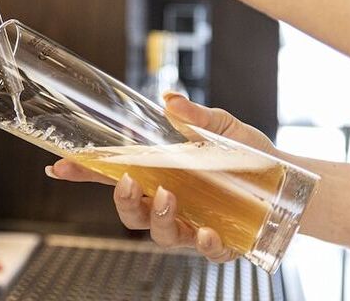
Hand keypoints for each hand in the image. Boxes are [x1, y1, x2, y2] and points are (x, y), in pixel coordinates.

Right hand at [45, 93, 276, 262]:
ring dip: (156, 217)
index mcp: (161, 173)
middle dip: (121, 201)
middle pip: (128, 211)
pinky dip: (202, 243)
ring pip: (156, 233)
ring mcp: (190, 224)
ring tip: (169, 198)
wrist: (289, 179)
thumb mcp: (223, 127)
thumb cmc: (249, 155)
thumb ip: (195, 116)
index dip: (85, 172)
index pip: (115, 173)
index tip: (59, 167)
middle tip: (131, 183)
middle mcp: (169, 202)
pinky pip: (202, 251)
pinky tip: (207, 232)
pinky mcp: (218, 243)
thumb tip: (170, 100)